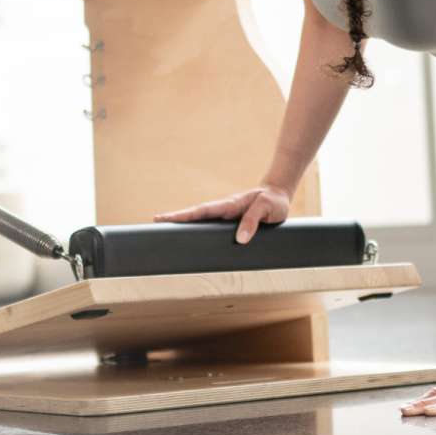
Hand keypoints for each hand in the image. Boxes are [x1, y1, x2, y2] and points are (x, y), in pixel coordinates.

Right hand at [151, 183, 290, 243]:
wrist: (279, 195)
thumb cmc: (274, 201)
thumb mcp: (267, 209)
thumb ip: (253, 221)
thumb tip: (239, 240)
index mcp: (229, 204)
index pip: (202, 211)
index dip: (184, 216)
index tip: (166, 219)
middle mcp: (223, 209)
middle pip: (195, 215)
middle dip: (175, 219)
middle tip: (155, 223)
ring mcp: (225, 215)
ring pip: (201, 221)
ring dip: (185, 224)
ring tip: (167, 233)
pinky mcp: (230, 222)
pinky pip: (211, 226)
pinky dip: (198, 230)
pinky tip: (191, 238)